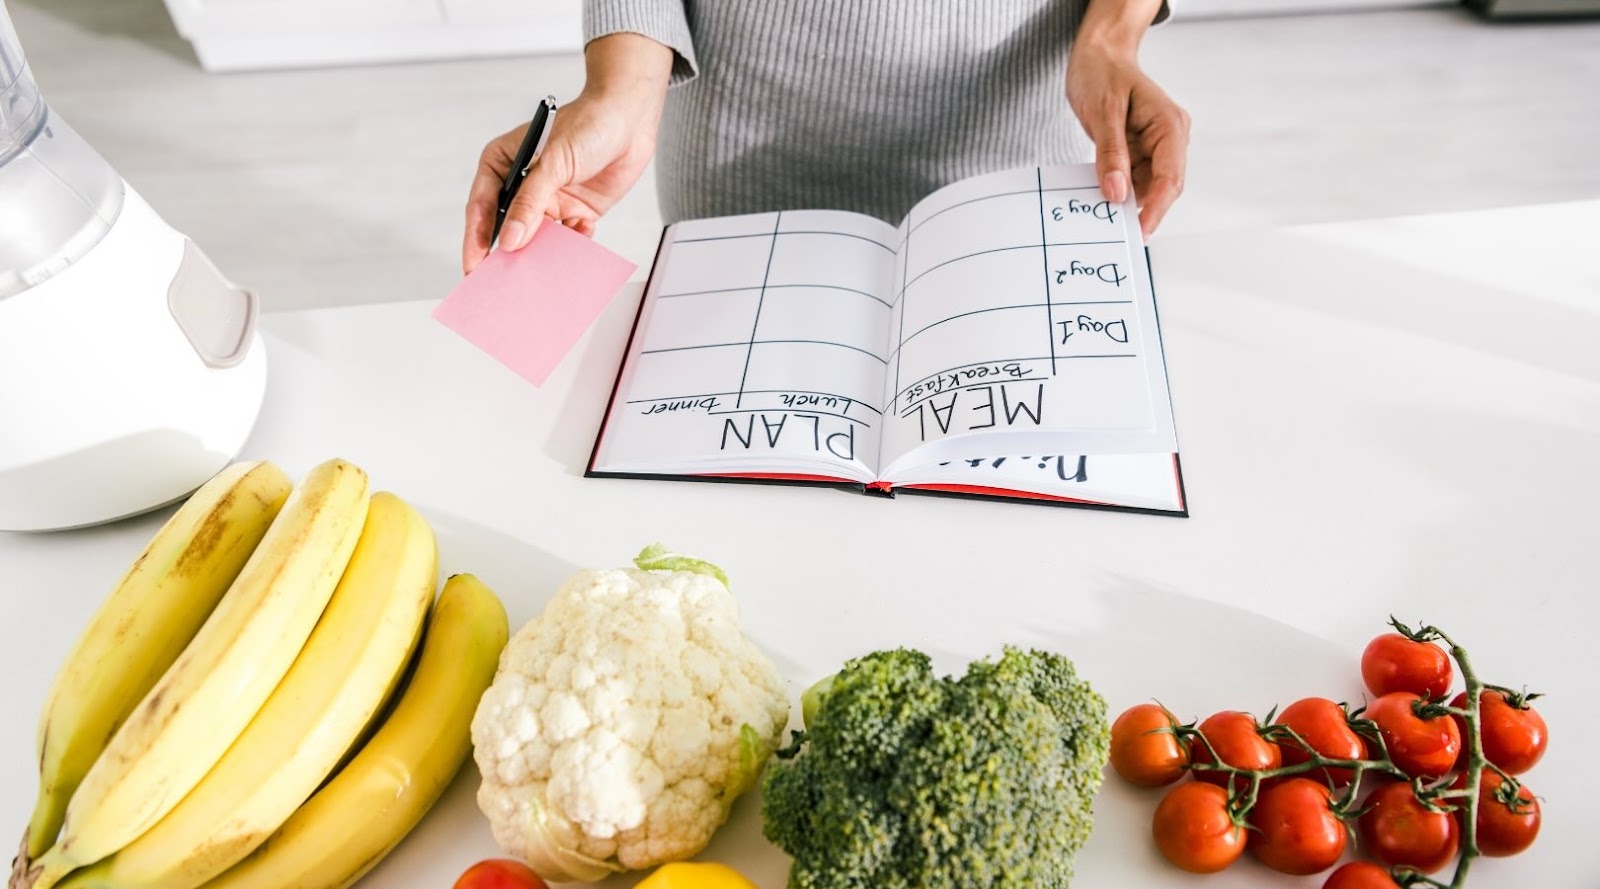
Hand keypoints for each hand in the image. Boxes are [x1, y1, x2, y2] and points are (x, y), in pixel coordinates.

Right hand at [462, 34, 672, 272]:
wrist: (630, 119)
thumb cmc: (587, 125)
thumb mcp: (553, 163)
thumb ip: (531, 203)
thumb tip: (511, 239)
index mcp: (503, 164)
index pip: (482, 207)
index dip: (476, 239)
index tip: (474, 266)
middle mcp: (522, 185)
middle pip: (507, 228)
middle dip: (509, 254)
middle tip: (502, 283)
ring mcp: (549, 200)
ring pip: (538, 237)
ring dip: (545, 251)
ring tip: (546, 268)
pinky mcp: (574, 210)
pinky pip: (568, 238)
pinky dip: (574, 241)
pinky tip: (583, 230)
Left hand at [1066, 41, 1189, 237]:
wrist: (1097, 54)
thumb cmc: (1102, 72)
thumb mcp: (1103, 112)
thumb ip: (1110, 154)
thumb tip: (1116, 193)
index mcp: (1170, 125)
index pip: (1170, 177)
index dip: (1156, 209)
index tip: (1138, 232)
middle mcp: (1169, 138)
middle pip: (1162, 187)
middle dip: (1141, 210)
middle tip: (1114, 234)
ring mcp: (1154, 146)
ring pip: (1145, 187)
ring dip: (1126, 202)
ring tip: (1101, 218)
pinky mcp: (1138, 151)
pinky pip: (1130, 179)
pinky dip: (1116, 190)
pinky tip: (1099, 199)